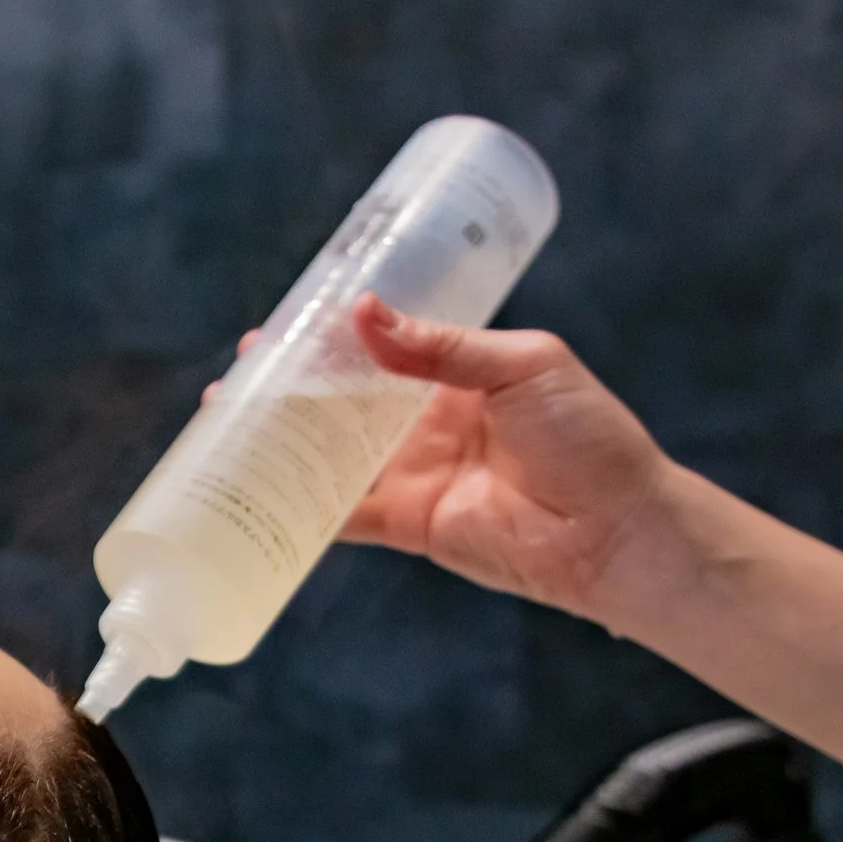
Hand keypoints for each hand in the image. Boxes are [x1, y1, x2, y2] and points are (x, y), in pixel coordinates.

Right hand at [208, 297, 681, 623]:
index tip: (283, 322)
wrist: (616, 527)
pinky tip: (256, 491)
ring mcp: (413, 475)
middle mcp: (425, 424)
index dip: (330, 335)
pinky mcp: (409, 524)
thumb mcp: (523, 366)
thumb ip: (442, 347)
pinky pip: (343, 516)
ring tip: (226, 424)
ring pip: (330, 456)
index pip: (378, 348)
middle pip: (341, 402)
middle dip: (288, 388)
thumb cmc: (588, 437)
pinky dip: (300, 507)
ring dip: (280, 443)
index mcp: (455, 376)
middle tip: (237, 375)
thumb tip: (365, 314)